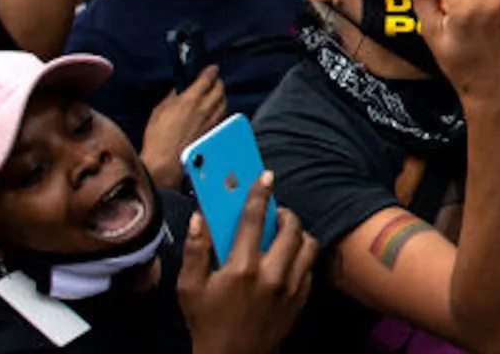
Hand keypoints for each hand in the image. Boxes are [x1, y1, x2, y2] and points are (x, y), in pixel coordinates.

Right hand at [140, 68, 227, 185]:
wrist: (165, 161)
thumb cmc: (158, 137)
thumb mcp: (159, 111)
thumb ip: (171, 99)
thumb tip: (177, 93)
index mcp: (190, 100)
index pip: (207, 79)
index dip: (211, 71)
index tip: (212, 68)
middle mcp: (205, 109)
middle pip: (220, 89)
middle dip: (218, 82)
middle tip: (214, 80)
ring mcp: (211, 121)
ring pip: (224, 103)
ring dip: (221, 96)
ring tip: (216, 94)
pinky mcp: (212, 132)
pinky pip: (221, 116)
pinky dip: (220, 109)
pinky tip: (215, 110)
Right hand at [177, 174, 316, 353]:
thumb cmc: (207, 323)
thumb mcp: (189, 288)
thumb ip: (196, 249)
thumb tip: (200, 218)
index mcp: (241, 268)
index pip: (253, 219)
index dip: (259, 193)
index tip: (265, 176)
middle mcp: (271, 274)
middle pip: (291, 227)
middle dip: (284, 214)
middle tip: (274, 213)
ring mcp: (290, 287)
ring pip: (308, 245)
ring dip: (298, 234)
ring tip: (282, 234)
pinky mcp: (301, 299)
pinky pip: (310, 267)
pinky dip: (301, 257)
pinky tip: (286, 259)